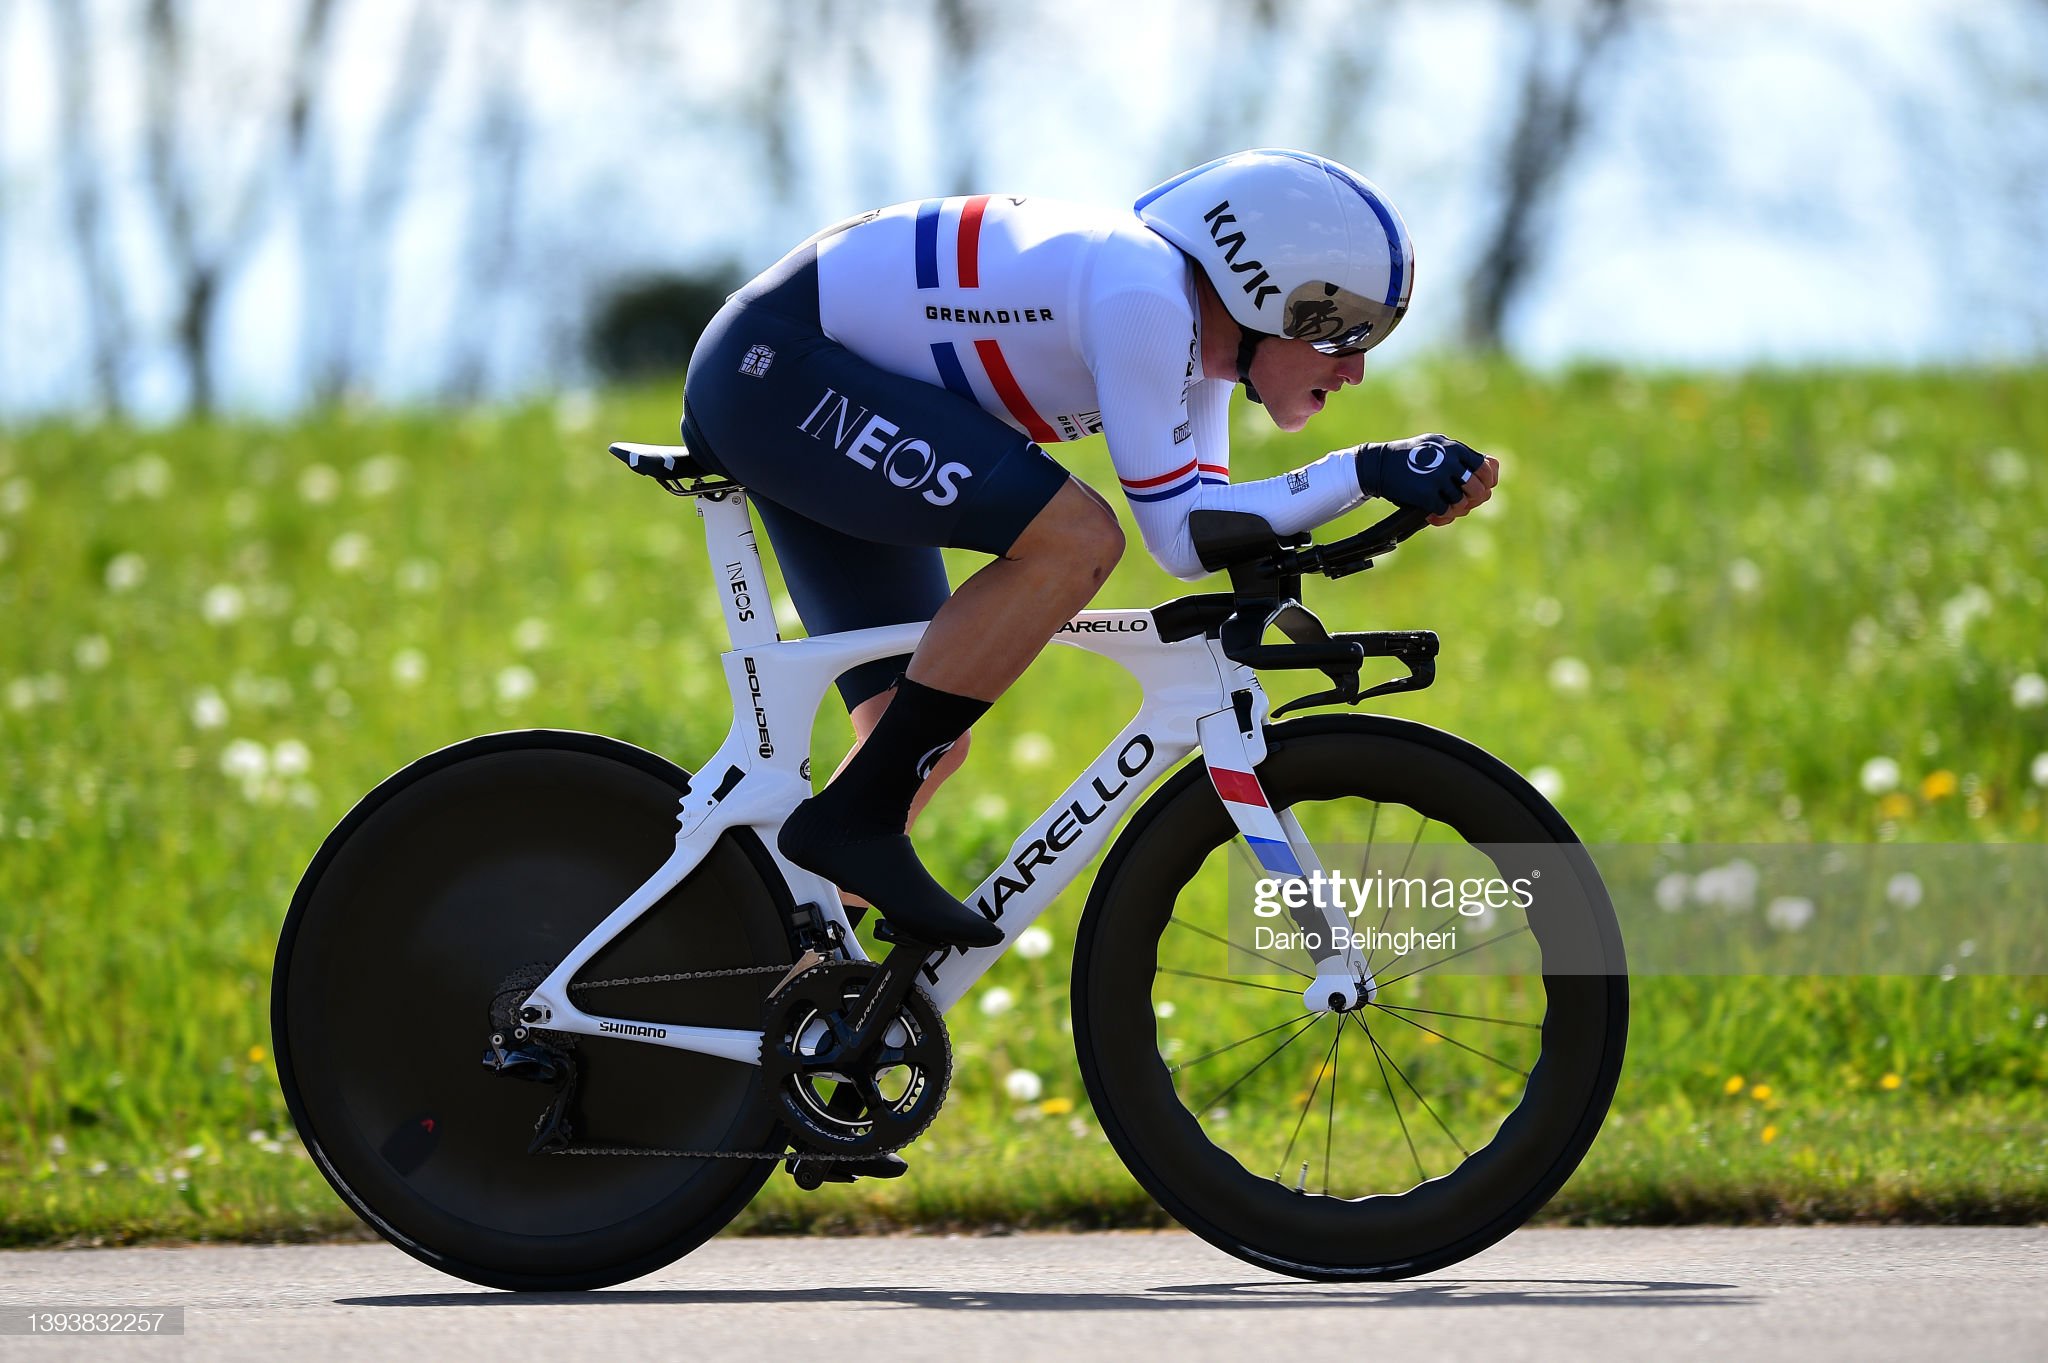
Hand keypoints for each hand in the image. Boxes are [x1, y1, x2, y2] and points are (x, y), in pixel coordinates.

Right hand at [1351, 434, 1497, 524]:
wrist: (1378, 465)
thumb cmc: (1408, 456)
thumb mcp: (1435, 444)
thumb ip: (1460, 454)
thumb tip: (1492, 466)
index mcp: (1455, 448)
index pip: (1485, 468)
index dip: (1487, 482)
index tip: (1481, 489)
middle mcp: (1450, 462)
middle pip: (1478, 488)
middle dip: (1475, 499)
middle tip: (1464, 503)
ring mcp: (1438, 478)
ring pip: (1462, 503)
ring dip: (1457, 510)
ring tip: (1448, 509)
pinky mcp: (1426, 495)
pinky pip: (1445, 511)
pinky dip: (1442, 517)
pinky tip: (1433, 516)